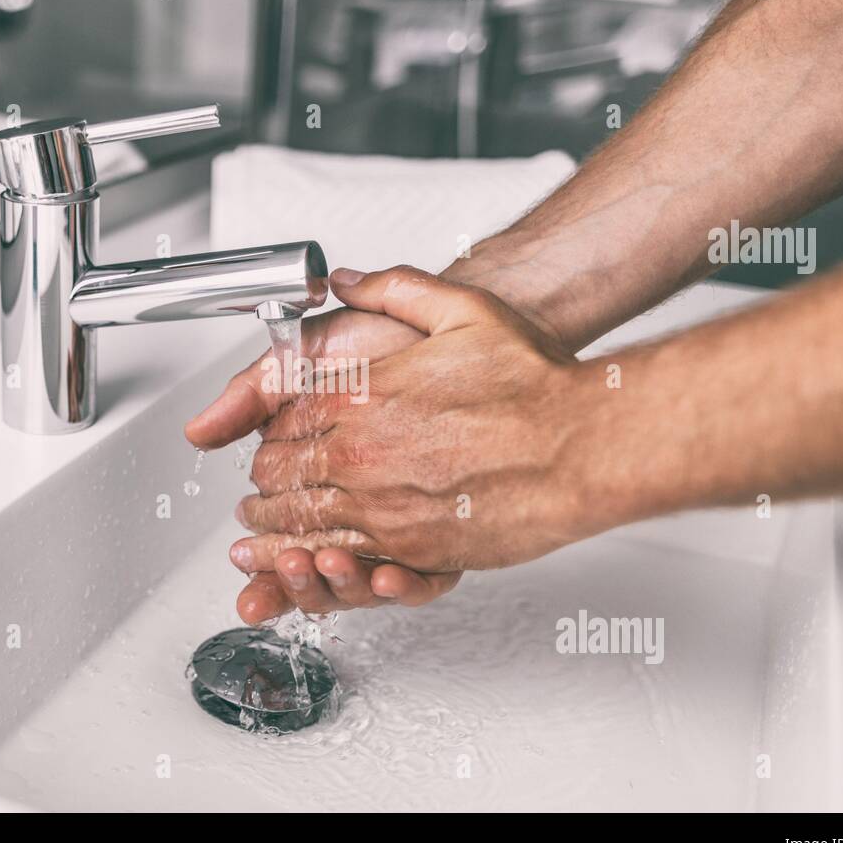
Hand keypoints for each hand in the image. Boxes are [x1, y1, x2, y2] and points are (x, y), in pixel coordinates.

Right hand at [185, 298, 473, 622]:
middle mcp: (355, 502)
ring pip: (358, 582)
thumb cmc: (388, 341)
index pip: (278, 531)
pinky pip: (420, 581)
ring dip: (335, 584)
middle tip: (280, 564)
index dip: (258, 553)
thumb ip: (252, 392)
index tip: (244, 555)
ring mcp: (398, 520)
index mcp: (315, 471)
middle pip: (314, 567)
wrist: (457, 330)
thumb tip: (198, 432)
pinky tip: (385, 574)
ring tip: (324, 563)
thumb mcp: (307, 357)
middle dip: (292, 578)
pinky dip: (400, 586)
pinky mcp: (443, 533)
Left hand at [230, 265, 595, 621]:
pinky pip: (344, 560)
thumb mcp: (461, 309)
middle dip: (265, 486)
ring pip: (301, 524)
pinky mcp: (413, 548)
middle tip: (258, 493)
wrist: (583, 443)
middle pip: (280, 477)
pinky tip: (310, 561)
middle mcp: (361, 453)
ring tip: (266, 538)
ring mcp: (383, 505)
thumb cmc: (534, 383)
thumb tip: (345, 280)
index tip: (270, 441)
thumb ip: (393, 289)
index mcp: (362, 397)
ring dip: (277, 530)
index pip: (282, 421)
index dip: (268, 434)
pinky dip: (316, 562)